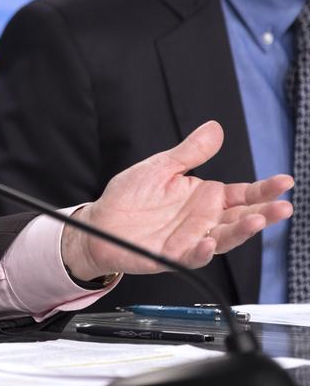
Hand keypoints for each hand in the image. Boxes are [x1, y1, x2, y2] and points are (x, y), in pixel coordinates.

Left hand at [61, 120, 293, 280]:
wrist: (100, 222)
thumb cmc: (131, 196)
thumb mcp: (162, 167)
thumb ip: (190, 152)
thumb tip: (215, 128)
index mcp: (206, 197)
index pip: (243, 193)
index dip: (264, 189)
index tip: (285, 181)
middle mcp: (205, 220)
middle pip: (242, 218)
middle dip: (264, 213)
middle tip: (283, 207)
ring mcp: (191, 239)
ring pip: (224, 239)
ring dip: (241, 232)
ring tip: (256, 221)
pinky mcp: (172, 255)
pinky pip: (192, 256)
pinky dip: (201, 252)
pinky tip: (207, 243)